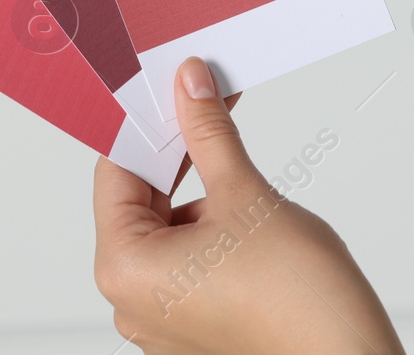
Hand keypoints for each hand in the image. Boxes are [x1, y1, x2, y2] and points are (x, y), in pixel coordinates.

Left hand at [93, 58, 403, 354]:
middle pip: (139, 203)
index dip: (148, 128)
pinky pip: (186, 262)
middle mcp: (132, 302)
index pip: (116, 174)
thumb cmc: (297, 300)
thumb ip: (209, 134)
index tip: (171, 94)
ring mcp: (162, 320)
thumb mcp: (246, 194)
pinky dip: (209, 230)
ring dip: (199, 195)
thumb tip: (190, 88)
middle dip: (178, 158)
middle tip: (207, 112)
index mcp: (124, 269)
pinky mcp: (193, 326)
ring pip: (167, 232)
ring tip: (240, 178)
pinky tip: (243, 214)